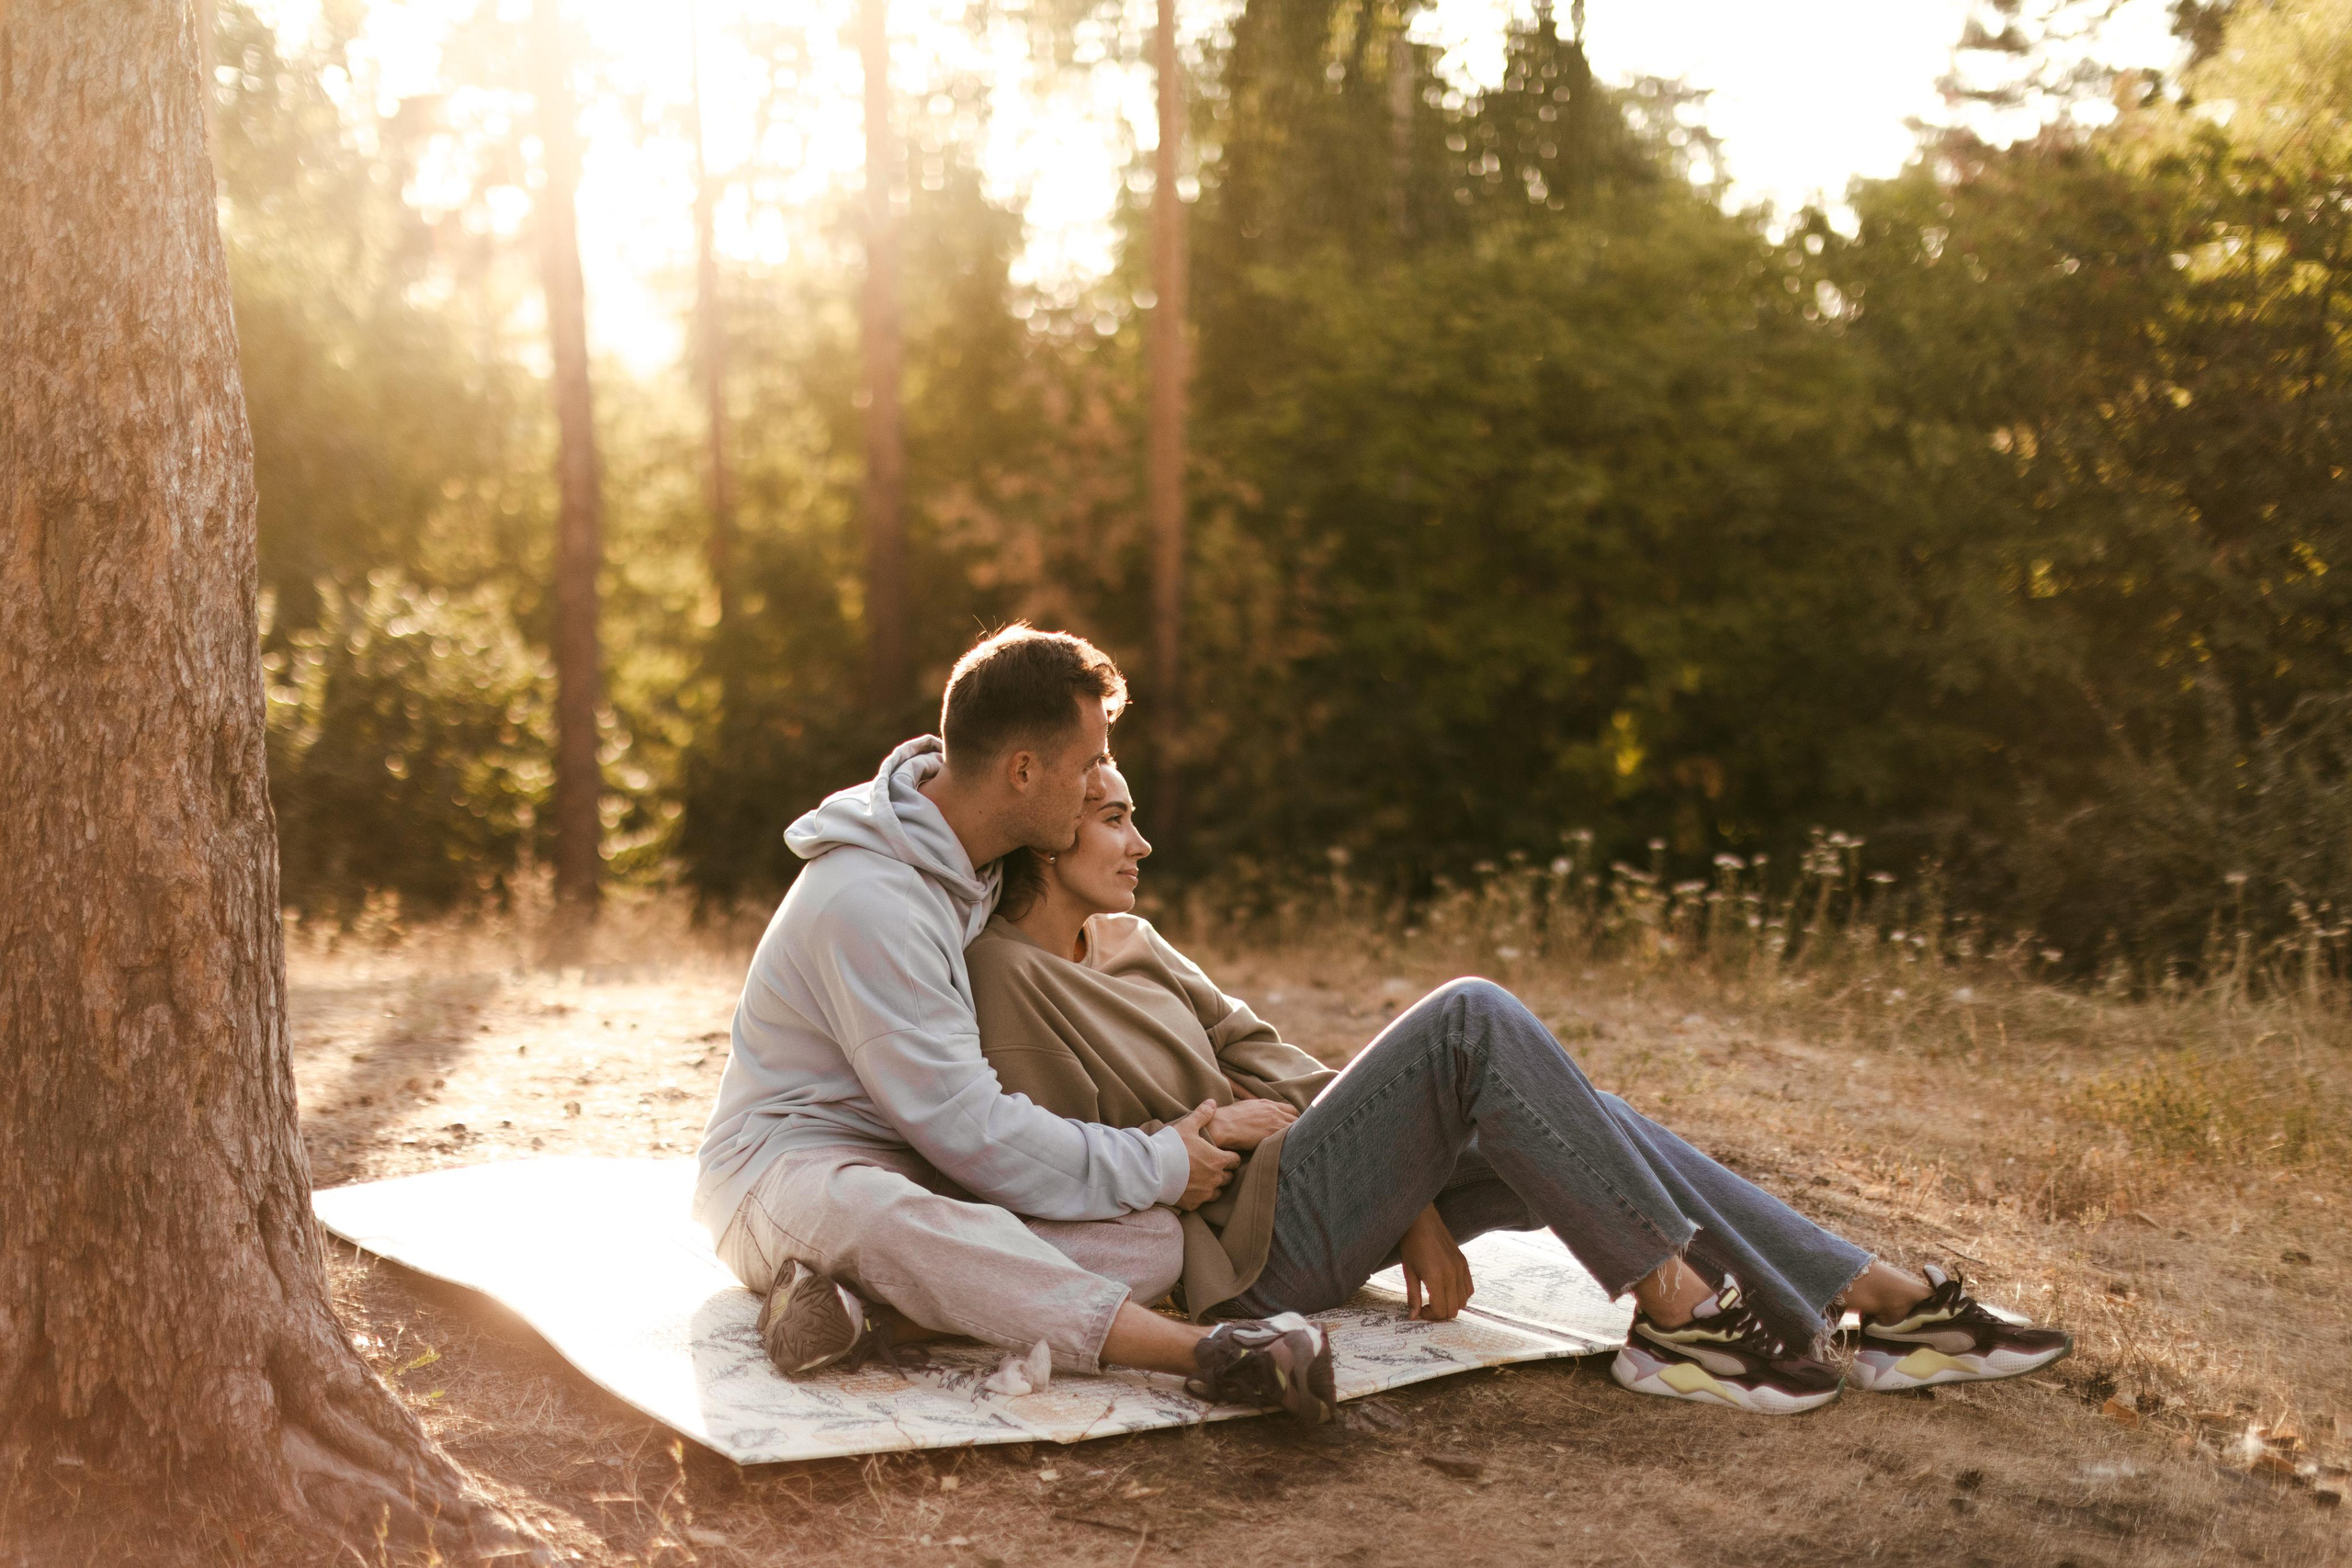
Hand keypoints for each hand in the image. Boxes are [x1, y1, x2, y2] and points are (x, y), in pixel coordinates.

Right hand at [1173, 1100, 1239, 1209]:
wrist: (1152, 1170)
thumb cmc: (1172, 1146)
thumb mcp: (1187, 1126)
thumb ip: (1202, 1115)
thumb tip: (1212, 1102)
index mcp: (1218, 1160)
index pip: (1235, 1160)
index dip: (1230, 1156)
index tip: (1223, 1154)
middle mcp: (1215, 1179)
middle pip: (1229, 1178)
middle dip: (1224, 1172)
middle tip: (1213, 1166)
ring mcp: (1205, 1194)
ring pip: (1218, 1192)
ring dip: (1214, 1186)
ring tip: (1204, 1178)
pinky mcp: (1193, 1204)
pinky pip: (1201, 1202)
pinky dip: (1199, 1196)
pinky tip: (1190, 1189)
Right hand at [1203, 1097, 1296, 1150]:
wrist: (1222, 1125)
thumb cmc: (1228, 1118)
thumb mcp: (1245, 1106)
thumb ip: (1257, 1109)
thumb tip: (1259, 1115)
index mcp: (1268, 1104)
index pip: (1291, 1110)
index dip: (1295, 1118)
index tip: (1295, 1126)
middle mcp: (1275, 1111)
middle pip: (1298, 1119)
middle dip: (1300, 1127)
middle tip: (1299, 1138)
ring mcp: (1275, 1123)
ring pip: (1298, 1129)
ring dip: (1298, 1136)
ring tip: (1297, 1146)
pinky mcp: (1273, 1135)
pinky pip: (1292, 1138)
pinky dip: (1294, 1143)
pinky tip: (1293, 1151)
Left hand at [1397, 1205, 1472, 1320]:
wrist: (1421, 1220)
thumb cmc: (1411, 1244)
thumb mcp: (1409, 1272)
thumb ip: (1413, 1296)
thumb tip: (1413, 1317)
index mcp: (1437, 1278)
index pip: (1441, 1311)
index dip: (1430, 1316)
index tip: (1419, 1309)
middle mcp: (1452, 1275)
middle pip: (1454, 1310)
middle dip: (1440, 1314)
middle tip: (1426, 1307)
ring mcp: (1460, 1268)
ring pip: (1464, 1301)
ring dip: (1451, 1305)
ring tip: (1436, 1298)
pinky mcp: (1463, 1263)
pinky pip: (1469, 1288)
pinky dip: (1461, 1295)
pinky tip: (1446, 1289)